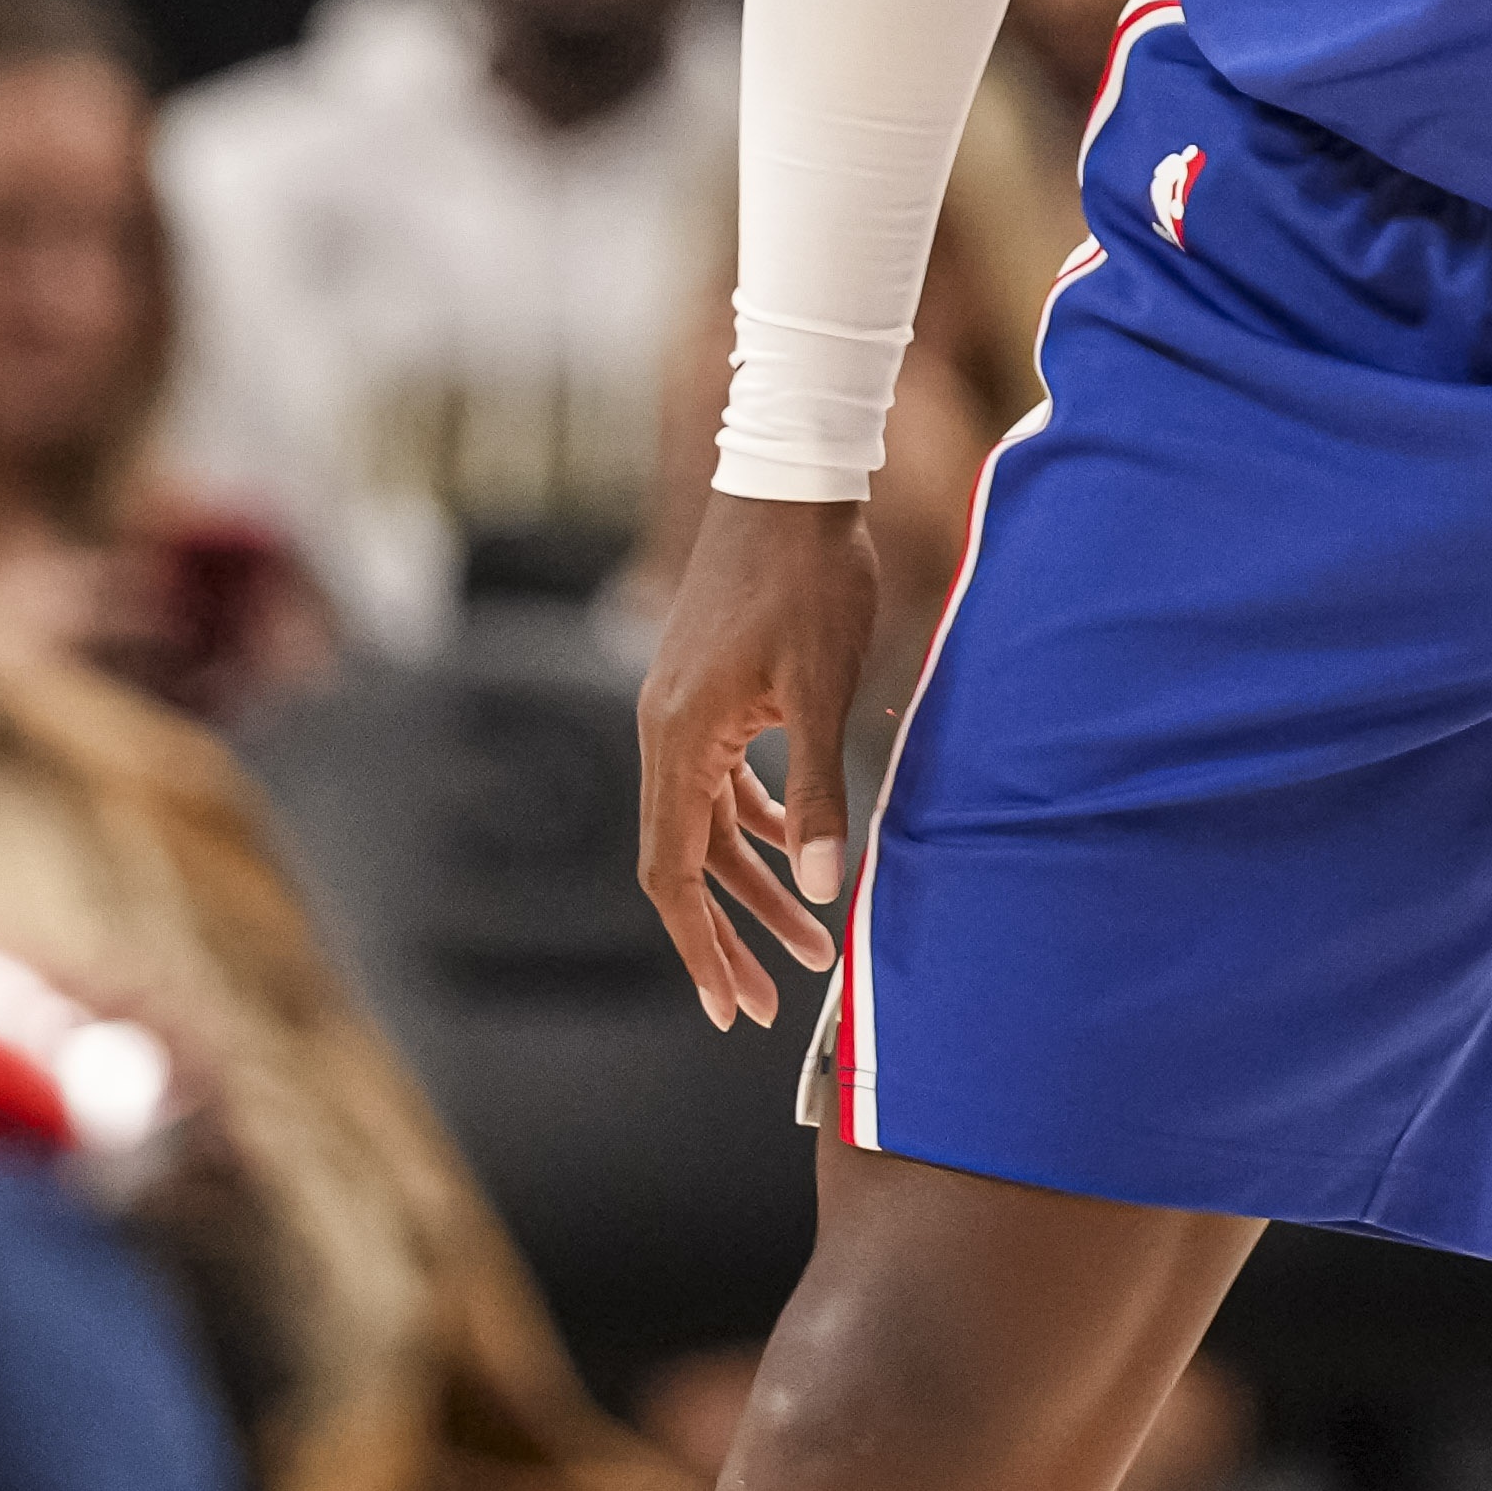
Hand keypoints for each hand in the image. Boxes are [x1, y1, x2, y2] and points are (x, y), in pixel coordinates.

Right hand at [632, 491, 874, 1032]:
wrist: (789, 482)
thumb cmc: (809, 579)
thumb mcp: (820, 689)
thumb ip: (817, 793)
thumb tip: (826, 888)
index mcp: (678, 739)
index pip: (674, 871)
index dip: (701, 947)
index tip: (730, 1008)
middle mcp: (665, 731)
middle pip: (687, 860)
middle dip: (730, 934)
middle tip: (770, 1002)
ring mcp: (682, 711)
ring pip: (709, 825)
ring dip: (754, 885)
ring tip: (811, 940)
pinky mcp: (708, 693)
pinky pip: (722, 784)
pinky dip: (757, 826)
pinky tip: (801, 851)